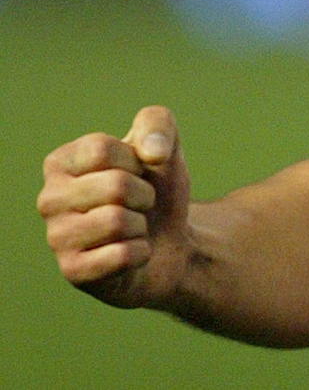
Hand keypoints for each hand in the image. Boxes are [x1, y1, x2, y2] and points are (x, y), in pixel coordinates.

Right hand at [38, 106, 191, 309]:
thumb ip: (158, 124)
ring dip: (141, 224)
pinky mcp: (73, 272)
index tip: (138, 171)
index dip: (136, 160)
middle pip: (115, 186)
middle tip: (140, 203)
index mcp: (61, 163)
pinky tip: (131, 252)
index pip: (101, 149)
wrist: (171, 241)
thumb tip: (152, 153)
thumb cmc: (157, 187)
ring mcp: (57, 238)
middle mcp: (49, 199)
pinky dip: (141, 252)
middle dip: (144, 194)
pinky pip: (122, 256)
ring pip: (117, 222)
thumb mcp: (164, 145)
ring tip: (133, 227)